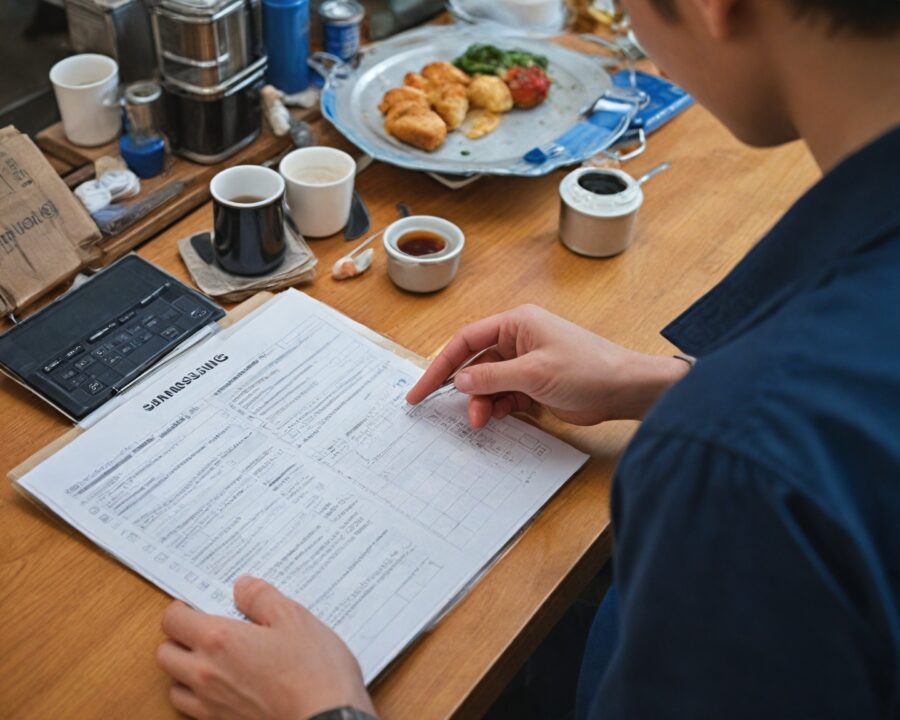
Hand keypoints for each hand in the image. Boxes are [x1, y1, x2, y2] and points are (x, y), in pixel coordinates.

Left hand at [157, 576, 374, 719]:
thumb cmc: (314, 670)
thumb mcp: (294, 618)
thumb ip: (261, 598)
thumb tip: (242, 587)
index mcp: (219, 641)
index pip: (173, 620)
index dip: (182, 608)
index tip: (199, 605)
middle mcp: (206, 674)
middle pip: (165, 653)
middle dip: (179, 638)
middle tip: (206, 629)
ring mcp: (211, 705)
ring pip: (174, 685)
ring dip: (185, 670)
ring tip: (213, 659)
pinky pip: (192, 710)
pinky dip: (199, 697)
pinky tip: (226, 687)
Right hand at [406, 304, 687, 427]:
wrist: (625, 389)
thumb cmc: (587, 369)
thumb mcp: (533, 373)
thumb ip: (492, 378)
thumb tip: (459, 380)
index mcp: (517, 323)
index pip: (466, 340)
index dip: (440, 364)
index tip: (421, 389)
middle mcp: (519, 338)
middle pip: (475, 363)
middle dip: (464, 388)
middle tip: (450, 411)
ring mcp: (528, 361)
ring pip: (489, 382)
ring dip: (482, 402)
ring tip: (483, 421)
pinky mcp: (536, 383)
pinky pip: (505, 394)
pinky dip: (498, 406)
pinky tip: (498, 417)